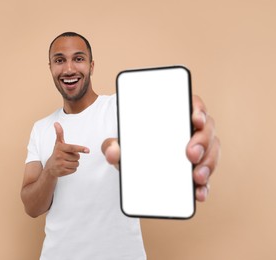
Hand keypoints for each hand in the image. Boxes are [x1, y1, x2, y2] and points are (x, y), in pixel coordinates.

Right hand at [45, 122, 89, 176]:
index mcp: (60, 148)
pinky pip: (74, 170)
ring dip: (74, 163)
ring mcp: (60, 164)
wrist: (50, 167)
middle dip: (75, 157)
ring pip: (76, 164)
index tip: (88, 150)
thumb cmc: (57, 153)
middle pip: (77, 157)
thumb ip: (59, 133)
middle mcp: (59, 156)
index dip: (80, 148)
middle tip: (68, 156)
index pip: (72, 148)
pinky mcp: (62, 172)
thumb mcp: (58, 143)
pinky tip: (66, 167)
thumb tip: (56, 123)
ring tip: (67, 162)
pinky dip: (72, 169)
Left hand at [102, 95, 220, 201]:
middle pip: (206, 129)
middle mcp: (189, 130)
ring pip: (212, 152)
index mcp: (173, 115)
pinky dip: (204, 186)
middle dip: (202, 141)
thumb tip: (112, 152)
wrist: (133, 164)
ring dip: (207, 164)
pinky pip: (206, 175)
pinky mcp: (196, 169)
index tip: (195, 119)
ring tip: (196, 177)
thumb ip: (111, 145)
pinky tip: (199, 193)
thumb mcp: (119, 144)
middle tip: (190, 154)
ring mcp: (197, 149)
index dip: (198, 109)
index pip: (191, 104)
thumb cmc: (132, 146)